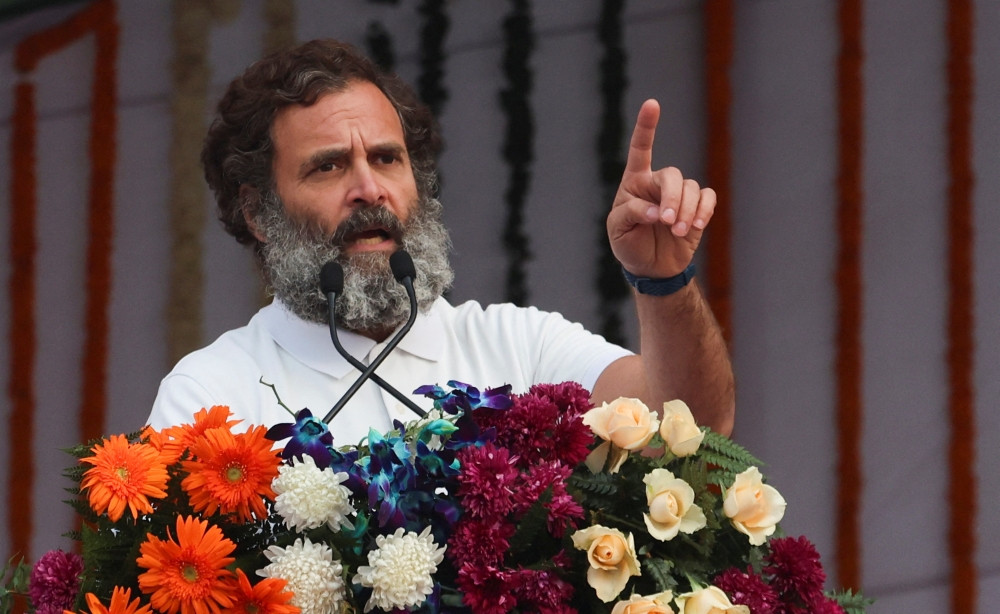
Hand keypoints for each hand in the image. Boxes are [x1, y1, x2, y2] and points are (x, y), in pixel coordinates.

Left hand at [607, 99, 715, 278]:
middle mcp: (657, 183)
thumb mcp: (618, 230)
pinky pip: (708, 197)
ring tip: (678, 232)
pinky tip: (697, 226)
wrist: (651, 267)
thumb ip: (631, 214)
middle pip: (672, 175)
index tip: (652, 104)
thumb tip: (657, 211)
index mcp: (634, 182)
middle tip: (668, 223)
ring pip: (691, 188)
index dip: (647, 127)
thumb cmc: (629, 244)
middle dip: (673, 198)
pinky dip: (705, 210)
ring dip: (687, 211)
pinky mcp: (697, 206)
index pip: (641, 150)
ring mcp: (679, 194)